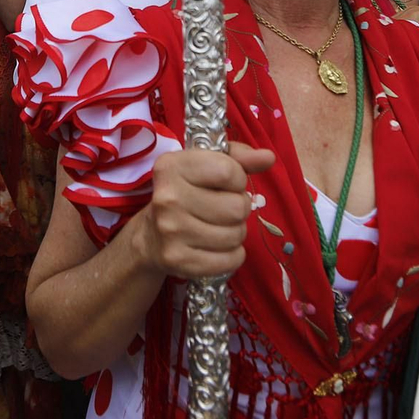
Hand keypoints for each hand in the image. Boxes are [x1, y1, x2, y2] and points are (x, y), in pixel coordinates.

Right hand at [135, 142, 275, 279]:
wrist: (150, 237)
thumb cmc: (185, 194)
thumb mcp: (205, 166)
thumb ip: (239, 158)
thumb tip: (268, 157)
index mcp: (172, 167)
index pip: (229, 171)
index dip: (237, 179)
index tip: (226, 184)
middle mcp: (168, 198)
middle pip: (237, 207)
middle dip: (239, 208)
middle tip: (224, 209)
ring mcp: (171, 232)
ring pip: (236, 235)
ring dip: (236, 232)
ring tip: (219, 227)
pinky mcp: (179, 261)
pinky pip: (231, 260)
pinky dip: (233, 255)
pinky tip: (218, 247)